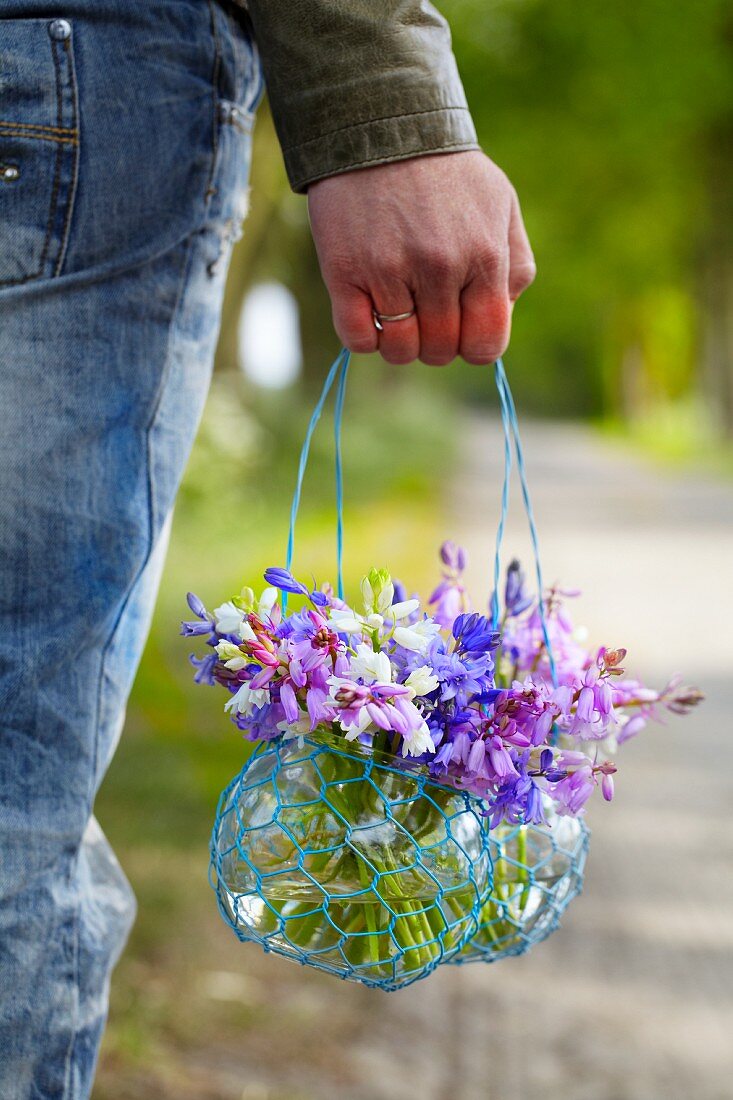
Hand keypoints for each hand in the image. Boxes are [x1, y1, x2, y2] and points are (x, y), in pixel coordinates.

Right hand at [307, 150, 534, 365]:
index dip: (472, 345)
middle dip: (435, 342)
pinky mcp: (344, 272)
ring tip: (396, 312)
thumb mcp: (500, 204)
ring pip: (399, 351)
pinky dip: (364, 338)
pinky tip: (368, 311)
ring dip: (399, 343)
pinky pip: (357, 339)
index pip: (485, 345)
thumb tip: (503, 313)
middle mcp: (439, 269)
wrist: (378, 125)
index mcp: (484, 257)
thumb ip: (514, 262)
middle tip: (425, 313)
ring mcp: (389, 272)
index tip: (460, 328)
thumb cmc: (446, 171)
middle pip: (440, 351)